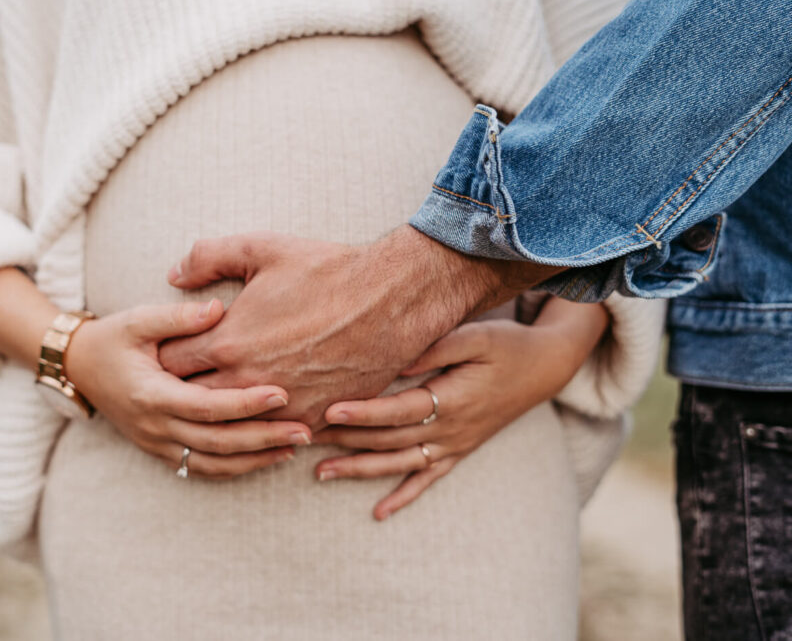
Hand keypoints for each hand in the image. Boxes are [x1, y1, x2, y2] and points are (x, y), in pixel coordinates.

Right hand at [64, 298, 312, 477]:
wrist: (79, 368)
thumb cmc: (114, 338)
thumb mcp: (138, 320)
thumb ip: (177, 317)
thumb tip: (218, 309)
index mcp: (151, 394)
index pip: (206, 406)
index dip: (245, 403)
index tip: (282, 394)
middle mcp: (154, 426)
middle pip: (216, 442)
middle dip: (262, 438)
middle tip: (304, 431)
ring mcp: (156, 444)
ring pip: (211, 464)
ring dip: (254, 460)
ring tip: (293, 448)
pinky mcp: (160, 452)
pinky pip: (201, 469)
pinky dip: (235, 468)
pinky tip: (266, 458)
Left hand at [158, 226, 553, 429]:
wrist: (394, 298)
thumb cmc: (327, 270)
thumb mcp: (261, 249)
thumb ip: (208, 257)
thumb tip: (173, 275)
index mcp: (228, 342)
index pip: (170, 365)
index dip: (161, 360)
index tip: (160, 356)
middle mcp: (249, 382)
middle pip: (194, 402)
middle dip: (182, 393)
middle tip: (175, 388)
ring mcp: (283, 406)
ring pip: (233, 429)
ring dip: (221, 420)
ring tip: (212, 412)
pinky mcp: (317, 418)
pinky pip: (278, 437)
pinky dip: (265, 431)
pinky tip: (258, 424)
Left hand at [312, 298, 607, 518]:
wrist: (545, 367)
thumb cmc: (506, 344)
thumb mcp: (476, 336)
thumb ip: (435, 348)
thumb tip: (396, 362)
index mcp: (451, 399)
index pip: (396, 410)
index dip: (362, 412)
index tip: (328, 411)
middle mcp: (450, 429)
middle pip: (389, 440)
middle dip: (345, 441)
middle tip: (303, 439)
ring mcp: (454, 445)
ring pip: (399, 464)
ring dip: (360, 470)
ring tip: (320, 473)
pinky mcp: (459, 451)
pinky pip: (428, 480)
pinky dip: (404, 497)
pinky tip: (379, 513)